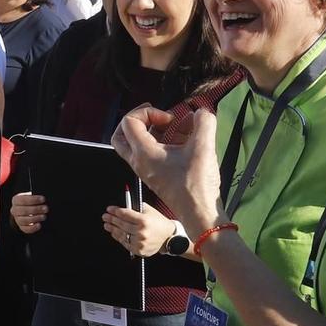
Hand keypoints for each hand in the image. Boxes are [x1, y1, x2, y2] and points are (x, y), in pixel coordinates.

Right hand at [10, 191, 47, 234]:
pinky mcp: (22, 227)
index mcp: (16, 200)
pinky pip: (26, 229)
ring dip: (35, 218)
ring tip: (44, 216)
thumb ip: (36, 197)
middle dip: (36, 209)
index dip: (33, 199)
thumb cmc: (33, 202)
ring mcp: (17, 219)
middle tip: (46, 208)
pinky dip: (33, 228)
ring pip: (24, 220)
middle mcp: (14, 210)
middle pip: (23, 210)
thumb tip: (42, 199)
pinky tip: (39, 225)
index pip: (22, 200)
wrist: (30, 210)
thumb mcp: (33, 197)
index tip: (43, 199)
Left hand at [103, 201, 176, 257]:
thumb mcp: (149, 211)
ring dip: (112, 229)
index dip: (115, 211)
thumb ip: (135, 209)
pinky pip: (125, 243)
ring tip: (107, 225)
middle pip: (121, 224)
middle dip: (111, 219)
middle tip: (105, 216)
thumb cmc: (158, 222)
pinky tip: (114, 233)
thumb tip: (120, 209)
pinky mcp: (139, 250)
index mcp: (144, 220)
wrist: (168, 237)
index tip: (109, 209)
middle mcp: (141, 232)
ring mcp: (140, 242)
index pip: (125, 214)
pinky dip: (118, 237)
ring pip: (121, 235)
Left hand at [114, 106, 222, 234]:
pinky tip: (186, 137)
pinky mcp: (156, 176)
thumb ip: (204, 122)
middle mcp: (139, 162)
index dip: (148, 112)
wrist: (199, 213)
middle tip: (156, 115)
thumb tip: (200, 112)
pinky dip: (162, 142)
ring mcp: (146, 170)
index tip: (168, 119)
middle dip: (137, 120)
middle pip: (121, 135)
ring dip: (153, 130)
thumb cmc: (196, 184)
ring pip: (136, 145)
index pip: (129, 121)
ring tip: (177, 124)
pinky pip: (150, 154)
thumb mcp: (204, 147)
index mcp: (143, 153)